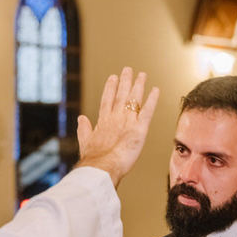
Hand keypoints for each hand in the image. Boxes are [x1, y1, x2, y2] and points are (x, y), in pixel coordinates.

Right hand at [75, 67, 159, 185]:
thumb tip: (81, 118)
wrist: (102, 166)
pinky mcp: (140, 129)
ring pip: (134, 99)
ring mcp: (128, 122)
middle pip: (121, 95)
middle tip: (128, 69)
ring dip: (138, 85)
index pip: (107, 100)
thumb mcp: (85, 142)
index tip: (113, 77)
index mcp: (103, 121)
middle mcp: (116, 117)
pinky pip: (148, 111)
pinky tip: (156, 90)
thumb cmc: (93, 159)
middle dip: (125, 81)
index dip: (110, 88)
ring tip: (142, 75)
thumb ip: (84, 129)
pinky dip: (152, 100)